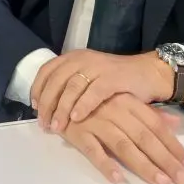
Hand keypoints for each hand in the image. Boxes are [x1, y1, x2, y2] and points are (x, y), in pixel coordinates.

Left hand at [32, 50, 173, 133]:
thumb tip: (46, 105)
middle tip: (44, 123)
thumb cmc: (116, 80)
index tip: (34, 107)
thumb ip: (70, 85)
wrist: (148, 73)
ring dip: (61, 108)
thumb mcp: (88, 78)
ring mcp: (98, 67)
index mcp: (74, 57)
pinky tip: (76, 118)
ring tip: (57, 126)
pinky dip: (83, 105)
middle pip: (56, 80)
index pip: (47, 70)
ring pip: (72, 87)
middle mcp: (83, 59)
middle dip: (47, 103)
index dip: (38, 89)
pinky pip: (93, 92)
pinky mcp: (113, 77)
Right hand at [63, 93, 183, 183]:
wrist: (59, 92)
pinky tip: (118, 179)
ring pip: (123, 145)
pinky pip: (93, 150)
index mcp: (128, 102)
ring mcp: (96, 121)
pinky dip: (106, 164)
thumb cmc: (95, 100)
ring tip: (160, 182)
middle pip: (144, 137)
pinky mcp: (78, 132)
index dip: (172, 145)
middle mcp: (115, 110)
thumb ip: (150, 113)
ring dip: (143, 165)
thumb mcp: (124, 100)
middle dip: (164, 160)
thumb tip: (176, 124)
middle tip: (181, 180)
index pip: (155, 125)